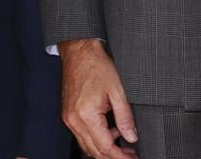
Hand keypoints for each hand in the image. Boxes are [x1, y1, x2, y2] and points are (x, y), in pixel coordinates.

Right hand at [59, 39, 137, 158]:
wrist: (79, 52)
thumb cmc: (97, 67)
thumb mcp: (117, 91)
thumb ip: (125, 117)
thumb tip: (131, 136)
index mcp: (86, 116)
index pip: (104, 147)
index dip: (120, 156)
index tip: (132, 157)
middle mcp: (74, 121)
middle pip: (94, 151)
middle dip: (113, 155)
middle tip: (130, 154)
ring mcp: (69, 119)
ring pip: (87, 145)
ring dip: (104, 148)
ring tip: (123, 142)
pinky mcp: (68, 114)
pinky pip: (82, 134)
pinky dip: (96, 137)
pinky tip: (110, 130)